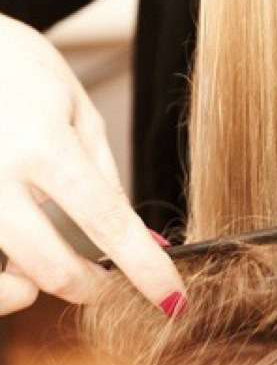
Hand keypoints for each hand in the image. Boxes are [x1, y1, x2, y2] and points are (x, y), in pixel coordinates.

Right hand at [0, 16, 185, 316]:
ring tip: (51, 258)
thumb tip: (137, 237)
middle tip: (108, 282)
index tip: (172, 298)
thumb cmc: (18, 66)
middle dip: (91, 288)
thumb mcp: (76, 109)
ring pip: (3, 278)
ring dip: (37, 282)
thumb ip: (103, 176)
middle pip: (52, 268)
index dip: (145, 269)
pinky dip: (2, 270)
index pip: (107, 222)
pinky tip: (15, 250)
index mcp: (43, 143)